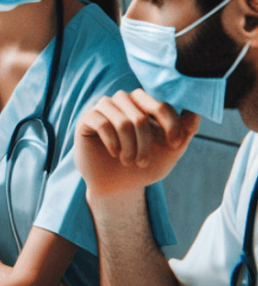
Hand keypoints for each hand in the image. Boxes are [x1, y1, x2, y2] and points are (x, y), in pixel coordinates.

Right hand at [75, 89, 199, 199]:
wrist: (116, 185)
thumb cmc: (143, 165)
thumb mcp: (171, 149)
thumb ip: (186, 129)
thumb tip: (197, 109)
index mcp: (144, 104)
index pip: (161, 106)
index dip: (172, 125)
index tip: (176, 145)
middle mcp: (123, 100)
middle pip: (141, 115)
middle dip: (146, 142)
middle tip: (143, 161)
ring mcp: (104, 108)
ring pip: (123, 122)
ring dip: (130, 147)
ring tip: (129, 161)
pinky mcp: (86, 119)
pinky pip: (103, 124)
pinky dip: (113, 144)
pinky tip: (114, 154)